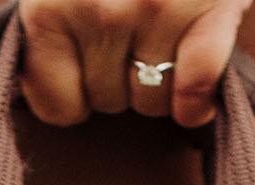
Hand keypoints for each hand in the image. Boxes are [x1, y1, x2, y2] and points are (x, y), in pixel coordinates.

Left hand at [14, 0, 252, 129]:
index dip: (71, 96)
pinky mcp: (209, 8)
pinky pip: (197, 83)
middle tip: (126, 46)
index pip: (56, 104)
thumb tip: (44, 96)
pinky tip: (194, 101)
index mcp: (51, 7)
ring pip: (152, 102)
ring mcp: (157, 10)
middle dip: (116, 83)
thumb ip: (47, 30)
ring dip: (157, 87)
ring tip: (157, 47)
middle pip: (107, 103)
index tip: (81, 75)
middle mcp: (101, 11)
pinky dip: (196, 101)